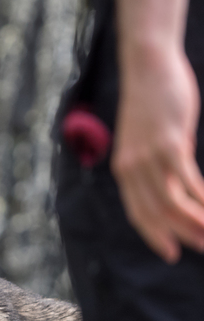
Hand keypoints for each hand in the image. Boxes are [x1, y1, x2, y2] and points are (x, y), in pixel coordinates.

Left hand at [111, 46, 203, 262]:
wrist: (148, 68)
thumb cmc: (151, 103)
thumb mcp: (148, 139)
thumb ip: (159, 162)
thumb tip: (180, 181)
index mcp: (124, 169)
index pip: (137, 212)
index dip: (154, 235)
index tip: (171, 252)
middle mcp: (131, 168)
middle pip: (155, 214)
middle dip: (180, 235)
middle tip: (203, 249)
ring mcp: (148, 157)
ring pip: (171, 203)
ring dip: (195, 223)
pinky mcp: (169, 145)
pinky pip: (188, 181)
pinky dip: (203, 199)